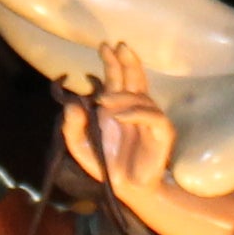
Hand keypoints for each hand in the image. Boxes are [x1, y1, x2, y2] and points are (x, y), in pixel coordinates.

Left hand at [64, 41, 233, 234]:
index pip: (118, 78)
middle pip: (135, 78)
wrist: (127, 189)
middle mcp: (135, 109)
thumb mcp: (79, 147)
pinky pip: (153, 117)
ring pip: (141, 97)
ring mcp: (150, 120)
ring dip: (121, 95)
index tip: (105, 46)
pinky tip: (120, 116)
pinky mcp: (162, 134)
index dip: (114, 62)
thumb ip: (71, 127)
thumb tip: (72, 104)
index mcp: (118, 107)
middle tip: (118, 45)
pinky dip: (136, 113)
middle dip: (127, 61)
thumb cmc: (106, 165)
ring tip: (103, 102)